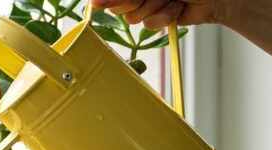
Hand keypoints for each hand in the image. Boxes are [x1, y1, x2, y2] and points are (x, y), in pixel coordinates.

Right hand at [88, 0, 235, 28]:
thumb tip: (94, 1)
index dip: (109, 0)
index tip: (102, 3)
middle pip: (117, 4)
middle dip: (136, 1)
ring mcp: (146, 1)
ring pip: (131, 17)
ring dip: (154, 7)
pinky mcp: (157, 17)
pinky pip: (148, 25)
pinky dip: (164, 17)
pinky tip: (177, 7)